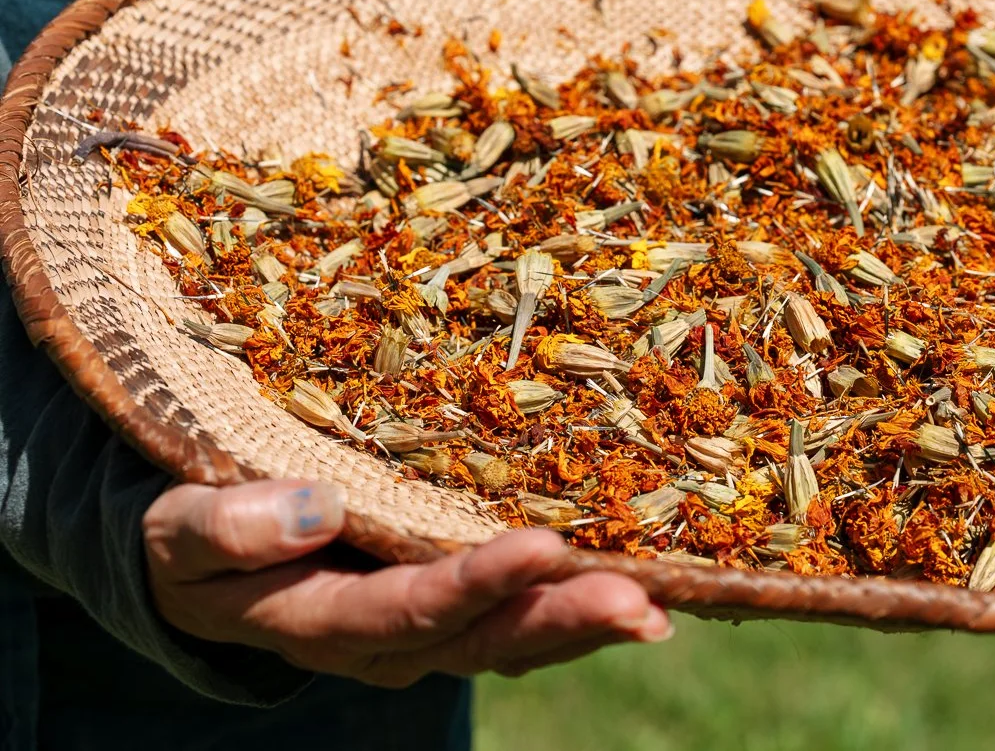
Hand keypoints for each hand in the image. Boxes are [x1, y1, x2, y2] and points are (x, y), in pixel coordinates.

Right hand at [143, 479, 671, 686]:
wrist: (205, 556)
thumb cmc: (190, 536)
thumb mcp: (180, 533)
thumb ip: (229, 528)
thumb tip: (316, 509)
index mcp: (322, 621)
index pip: (408, 610)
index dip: (475, 585)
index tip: (541, 547)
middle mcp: (389, 638)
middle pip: (486, 639)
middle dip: (563, 620)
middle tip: (639, 603)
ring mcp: (430, 626)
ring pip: (518, 635)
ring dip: (588, 621)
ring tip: (661, 605)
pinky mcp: (455, 598)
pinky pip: (524, 610)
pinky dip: (580, 602)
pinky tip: (647, 586)